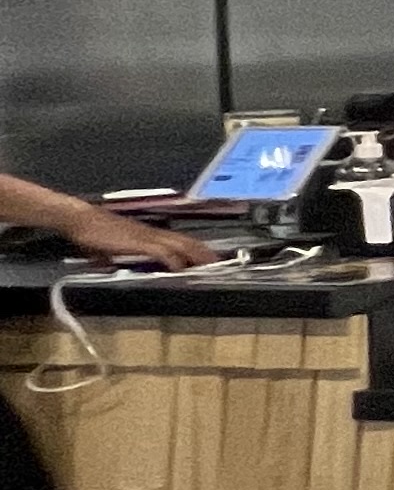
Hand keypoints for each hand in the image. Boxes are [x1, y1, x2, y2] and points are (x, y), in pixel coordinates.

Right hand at [69, 211, 219, 269]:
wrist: (79, 219)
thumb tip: (103, 266)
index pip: (176, 239)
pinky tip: (181, 270)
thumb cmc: (89, 233)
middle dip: (202, 252)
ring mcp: (146, 236)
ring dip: (195, 256)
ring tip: (209, 266)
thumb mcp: (100, 249)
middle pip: (184, 240)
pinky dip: (174, 261)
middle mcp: (151, 232)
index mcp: (145, 233)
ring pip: (178, 245)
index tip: (204, 256)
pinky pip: (161, 252)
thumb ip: (106, 257)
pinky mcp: (138, 243)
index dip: (192, 247)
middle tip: (217, 262)